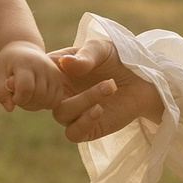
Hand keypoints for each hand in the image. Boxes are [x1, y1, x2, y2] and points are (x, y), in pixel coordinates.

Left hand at [0, 42, 64, 112]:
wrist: (24, 49)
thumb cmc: (8, 63)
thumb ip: (0, 92)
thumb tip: (10, 109)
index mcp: (25, 63)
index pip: (26, 88)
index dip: (17, 98)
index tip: (11, 95)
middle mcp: (43, 66)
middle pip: (38, 97)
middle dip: (25, 103)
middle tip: (17, 96)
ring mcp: (54, 72)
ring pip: (48, 101)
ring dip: (35, 105)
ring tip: (26, 96)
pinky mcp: (60, 79)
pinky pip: (56, 101)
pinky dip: (45, 104)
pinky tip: (36, 97)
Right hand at [46, 42, 165, 142]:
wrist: (146, 79)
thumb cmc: (120, 58)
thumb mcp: (103, 48)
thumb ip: (85, 55)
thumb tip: (66, 64)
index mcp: (58, 71)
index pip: (36, 75)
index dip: (39, 75)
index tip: (57, 69)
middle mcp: (62, 93)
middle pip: (46, 98)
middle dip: (66, 89)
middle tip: (95, 78)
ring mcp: (74, 111)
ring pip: (61, 115)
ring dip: (84, 102)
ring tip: (109, 87)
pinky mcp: (88, 128)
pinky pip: (73, 133)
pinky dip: (83, 123)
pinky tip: (99, 110)